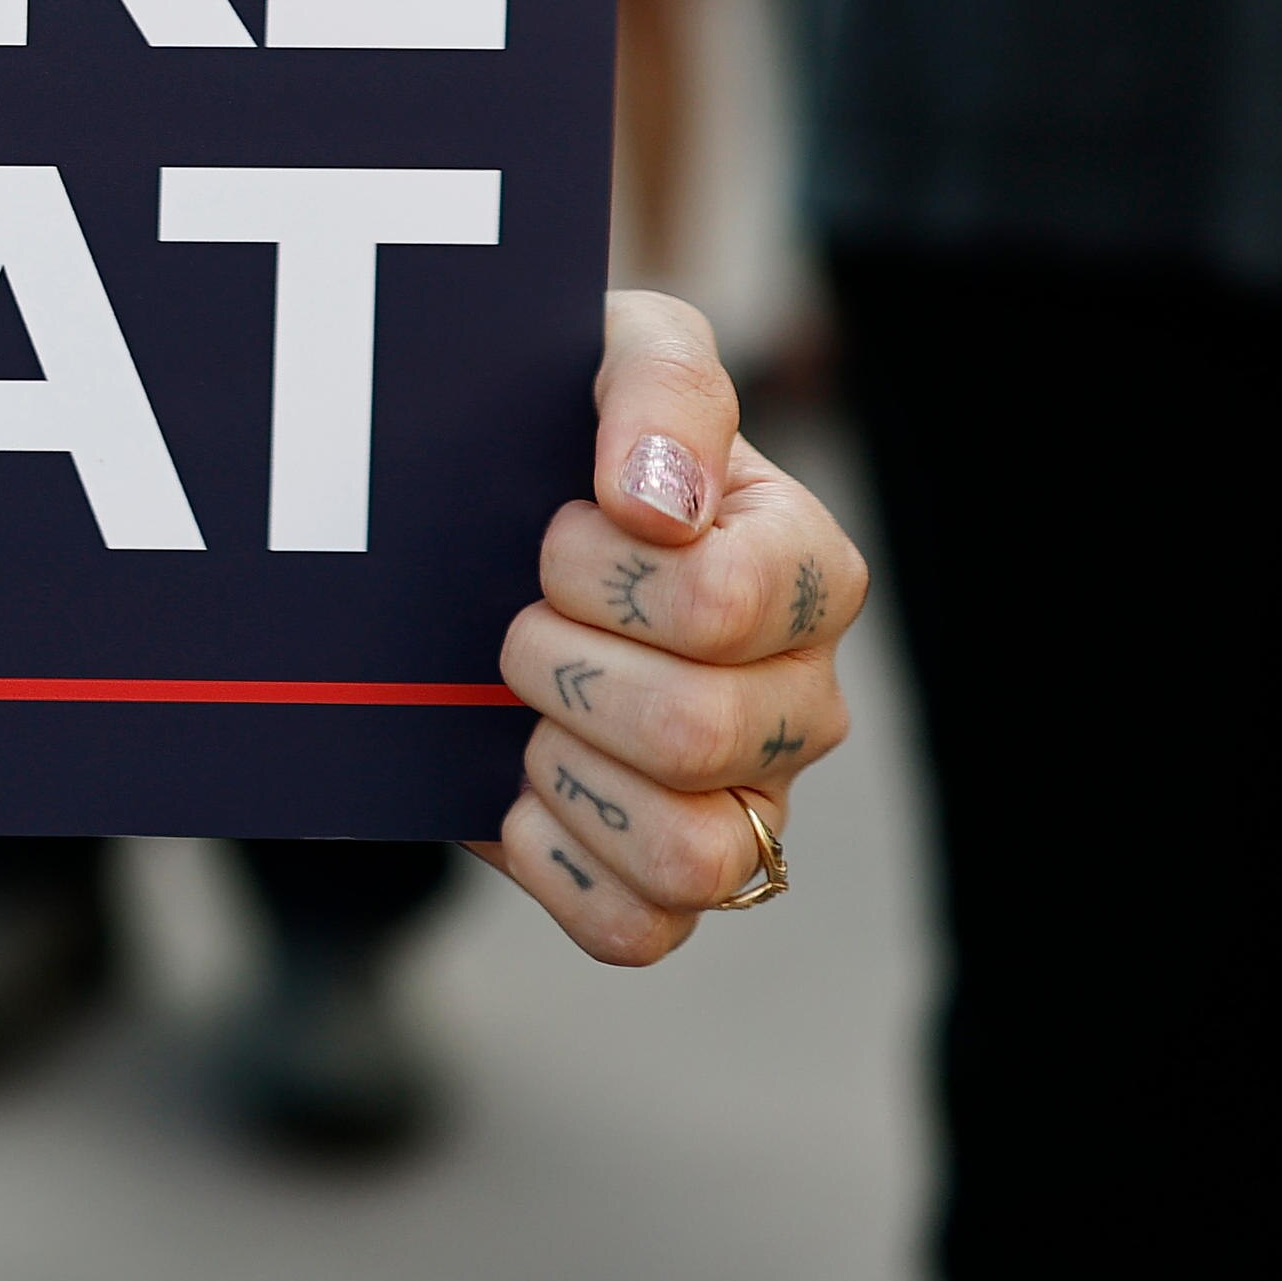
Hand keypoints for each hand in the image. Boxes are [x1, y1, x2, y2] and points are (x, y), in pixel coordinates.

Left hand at [472, 290, 864, 966]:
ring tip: (526, 707)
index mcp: (805, 570)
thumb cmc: (564, 430)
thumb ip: (659, 383)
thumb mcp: (614, 350)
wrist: (475, 525)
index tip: (558, 524)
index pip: (727, 603)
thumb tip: (655, 499)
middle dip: (563, 665)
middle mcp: (799, 698)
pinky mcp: (670, 885)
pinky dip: (555, 860)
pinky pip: (634, 930)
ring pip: (693, 855)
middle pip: (698, 734)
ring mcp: (745, 800)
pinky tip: (517, 783)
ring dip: (569, 771)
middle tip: (521, 618)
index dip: (604, 570)